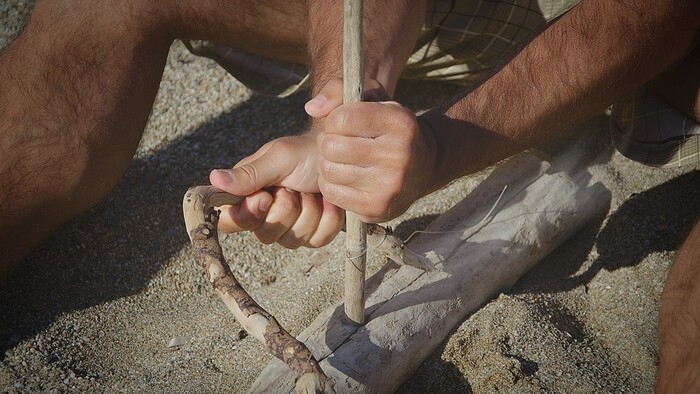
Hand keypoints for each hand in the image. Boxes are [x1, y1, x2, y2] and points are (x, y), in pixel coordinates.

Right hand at [209, 80, 349, 247]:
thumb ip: (248, 174)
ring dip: (309, 211)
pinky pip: (317, 240)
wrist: (340, 156)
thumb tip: (213, 179)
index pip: (229, 222)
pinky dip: (327, 219)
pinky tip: (327, 201)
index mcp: (247, 195)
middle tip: (294, 186)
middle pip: (264, 236)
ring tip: (310, 190)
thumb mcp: (277, 158)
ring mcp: (289, 228)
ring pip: (292, 241)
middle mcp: (264, 216)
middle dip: (286, 209)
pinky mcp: (313, 234)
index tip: (264, 197)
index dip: (247, 215)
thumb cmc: (304, 152)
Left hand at [316, 100, 437, 222]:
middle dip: (327, 143)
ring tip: (339, 160)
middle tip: (337, 144)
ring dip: (326, 164)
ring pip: (329, 171)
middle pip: (332, 147)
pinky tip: (343, 177)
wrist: (424, 166)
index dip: (333, 120)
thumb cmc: (389, 128)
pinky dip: (330, 184)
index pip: (342, 119)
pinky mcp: (377, 207)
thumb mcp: (373, 98)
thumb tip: (312, 108)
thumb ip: (339, 90)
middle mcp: (399, 154)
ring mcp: (390, 185)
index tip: (342, 124)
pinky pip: (332, 194)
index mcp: (399, 122)